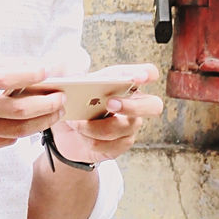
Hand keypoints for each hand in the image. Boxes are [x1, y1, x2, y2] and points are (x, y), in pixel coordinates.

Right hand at [0, 62, 64, 154]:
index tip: (48, 72)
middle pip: (17, 110)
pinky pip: (6, 140)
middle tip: (62, 98)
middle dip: (47, 104)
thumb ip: (2, 64)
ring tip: (56, 112)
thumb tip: (37, 66)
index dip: (30, 75)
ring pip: (17, 130)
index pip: (4, 78)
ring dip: (43, 121)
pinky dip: (23, 131)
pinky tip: (32, 122)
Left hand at [47, 63, 162, 164]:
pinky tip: (82, 136)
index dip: (148, 74)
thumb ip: (78, 78)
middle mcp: (134, 103)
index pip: (148, 73)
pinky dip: (91, 140)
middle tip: (110, 104)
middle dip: (132, 106)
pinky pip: (111, 145)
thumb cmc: (75, 103)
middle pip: (153, 106)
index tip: (142, 76)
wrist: (65, 134)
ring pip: (121, 127)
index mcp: (126, 82)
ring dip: (94, 126)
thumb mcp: (74, 86)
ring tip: (76, 123)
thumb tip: (75, 74)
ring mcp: (130, 125)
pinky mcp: (122, 144)